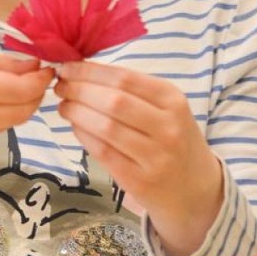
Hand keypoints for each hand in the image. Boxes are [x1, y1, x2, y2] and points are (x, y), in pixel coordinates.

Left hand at [54, 61, 223, 255]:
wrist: (196, 188)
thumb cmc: (173, 140)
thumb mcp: (166, 109)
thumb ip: (132, 91)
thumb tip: (82, 72)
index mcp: (173, 99)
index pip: (124, 78)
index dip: (90, 72)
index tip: (66, 67)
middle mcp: (167, 126)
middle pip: (114, 101)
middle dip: (79, 90)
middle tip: (60, 87)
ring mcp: (155, 156)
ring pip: (106, 127)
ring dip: (76, 113)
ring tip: (64, 106)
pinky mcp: (140, 180)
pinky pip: (103, 152)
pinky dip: (83, 136)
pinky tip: (75, 127)